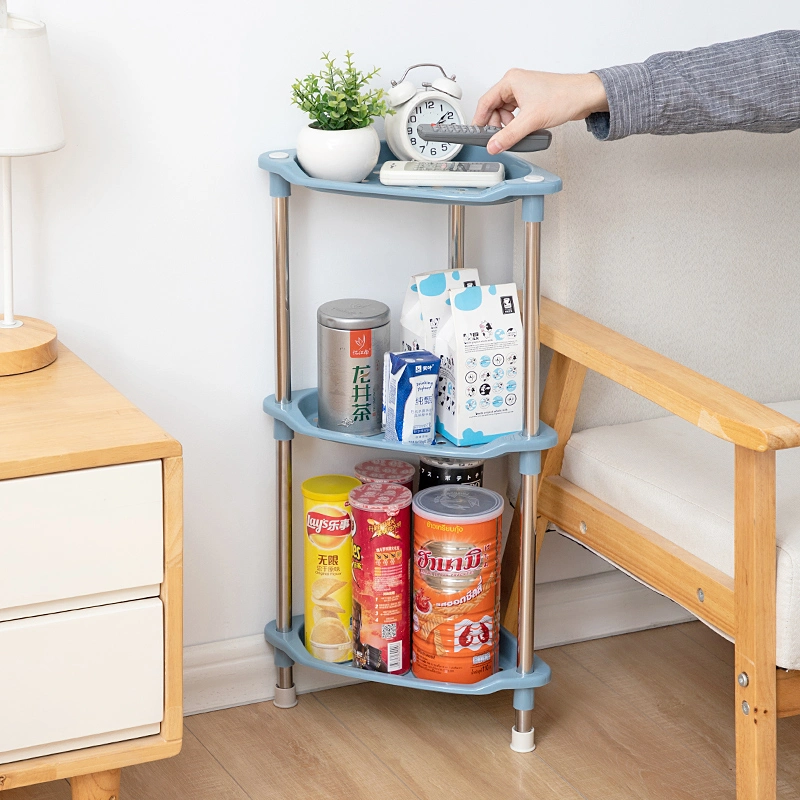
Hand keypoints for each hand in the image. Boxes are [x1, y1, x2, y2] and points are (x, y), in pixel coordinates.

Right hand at [473, 70, 607, 153]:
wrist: (585, 97)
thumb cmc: (564, 96)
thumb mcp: (530, 120)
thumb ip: (509, 136)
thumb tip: (493, 145)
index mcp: (511, 80)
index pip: (485, 102)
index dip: (480, 121)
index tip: (477, 135)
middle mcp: (516, 84)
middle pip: (494, 108)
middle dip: (496, 126)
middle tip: (498, 139)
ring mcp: (524, 92)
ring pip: (505, 113)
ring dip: (507, 126)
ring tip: (514, 135)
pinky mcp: (532, 100)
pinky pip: (516, 115)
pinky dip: (516, 125)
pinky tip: (522, 131)